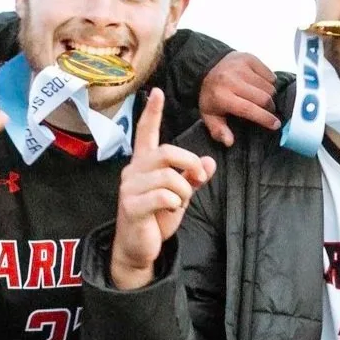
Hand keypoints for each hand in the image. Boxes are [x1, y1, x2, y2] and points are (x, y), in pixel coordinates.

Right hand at [108, 90, 215, 289]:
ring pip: (168, 176)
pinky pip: (163, 196)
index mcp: (144, 165)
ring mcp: (129, 187)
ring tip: (179, 202)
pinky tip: (169, 210)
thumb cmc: (156, 217)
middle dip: (190, 164)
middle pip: (166, 152)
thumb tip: (210, 162)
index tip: (157, 92)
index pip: (146, 133)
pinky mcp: (131, 205)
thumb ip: (193, 178)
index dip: (152, 113)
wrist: (138, 246)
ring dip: (184, 191)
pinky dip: (175, 203)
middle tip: (200, 179)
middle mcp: (133, 171)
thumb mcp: (179, 195)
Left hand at [194, 50, 281, 146]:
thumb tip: (230, 142)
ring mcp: (241, 67)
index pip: (249, 109)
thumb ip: (219, 130)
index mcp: (221, 96)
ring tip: (263, 98)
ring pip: (269, 86)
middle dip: (270, 107)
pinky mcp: (248, 58)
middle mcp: (231, 80)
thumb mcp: (209, 115)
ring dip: (270, 95)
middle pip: (264, 98)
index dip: (265, 118)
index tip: (275, 125)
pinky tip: (261, 85)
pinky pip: (269, 74)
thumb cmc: (211, 95)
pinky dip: (269, 82)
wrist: (205, 66)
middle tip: (268, 111)